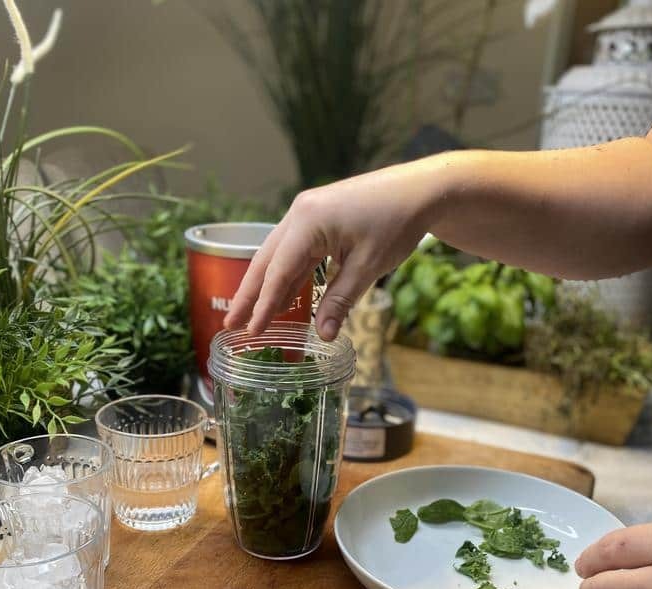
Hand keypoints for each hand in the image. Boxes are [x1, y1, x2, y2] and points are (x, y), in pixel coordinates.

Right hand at [223, 161, 436, 339]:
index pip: (278, 272)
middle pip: (266, 261)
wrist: (421, 189)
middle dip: (248, 294)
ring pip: (278, 255)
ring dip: (264, 285)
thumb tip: (323, 336)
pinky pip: (295, 250)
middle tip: (230, 324)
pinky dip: (286, 274)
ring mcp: (307, 213)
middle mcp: (300, 213)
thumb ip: (341, 301)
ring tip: (247, 314)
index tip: (250, 331)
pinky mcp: (318, 217)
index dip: (263, 305)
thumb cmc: (396, 222)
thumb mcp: (368, 266)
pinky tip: (281, 296)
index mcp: (308, 222)